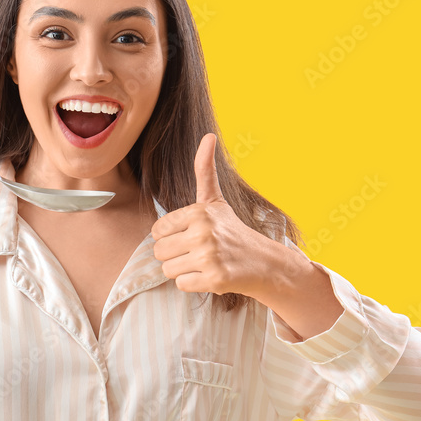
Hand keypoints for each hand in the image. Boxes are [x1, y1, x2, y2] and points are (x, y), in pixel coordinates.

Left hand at [151, 133, 283, 298]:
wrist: (264, 262)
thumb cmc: (232, 231)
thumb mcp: (215, 200)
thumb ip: (204, 170)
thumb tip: (208, 135)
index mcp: (198, 211)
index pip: (157, 231)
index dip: (170, 237)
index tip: (190, 236)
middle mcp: (203, 232)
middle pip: (159, 252)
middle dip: (175, 256)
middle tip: (197, 253)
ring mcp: (209, 256)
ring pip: (168, 270)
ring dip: (183, 271)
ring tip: (203, 263)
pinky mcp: (215, 279)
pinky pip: (181, 285)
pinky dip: (193, 284)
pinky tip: (210, 276)